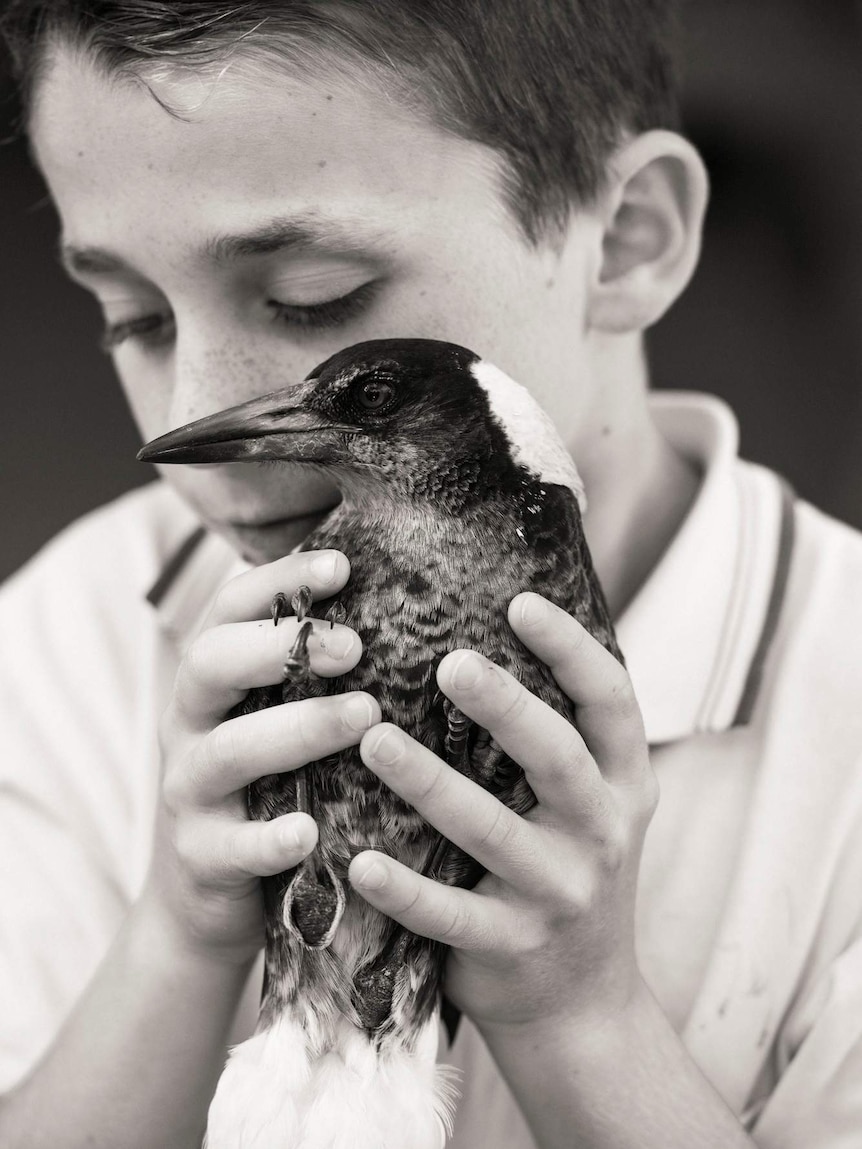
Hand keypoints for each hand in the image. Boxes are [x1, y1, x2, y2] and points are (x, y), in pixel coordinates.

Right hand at [143, 549, 380, 965]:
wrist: (204, 893)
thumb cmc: (265, 784)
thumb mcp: (275, 717)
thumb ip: (312, 670)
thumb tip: (399, 602)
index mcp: (212, 680)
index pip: (229, 608)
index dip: (279, 579)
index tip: (343, 565)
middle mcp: (191, 725)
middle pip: (211, 663)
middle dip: (281, 646)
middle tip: (356, 646)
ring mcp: (190, 792)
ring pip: (229, 750)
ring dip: (298, 729)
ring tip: (366, 717)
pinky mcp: (202, 857)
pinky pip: (233, 847)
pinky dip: (269, 839)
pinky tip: (309, 832)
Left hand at [348, 591, 656, 1033]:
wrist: (582, 1002)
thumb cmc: (568, 870)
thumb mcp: (593, 803)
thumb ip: (561, 735)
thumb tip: (490, 630)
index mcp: (623, 783)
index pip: (612, 701)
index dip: (572, 649)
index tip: (520, 602)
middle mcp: (602, 833)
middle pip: (559, 757)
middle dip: (507, 706)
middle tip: (449, 661)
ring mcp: (559, 894)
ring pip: (493, 831)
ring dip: (431, 783)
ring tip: (373, 740)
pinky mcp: (511, 945)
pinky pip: (451, 914)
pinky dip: (405, 889)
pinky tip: (358, 861)